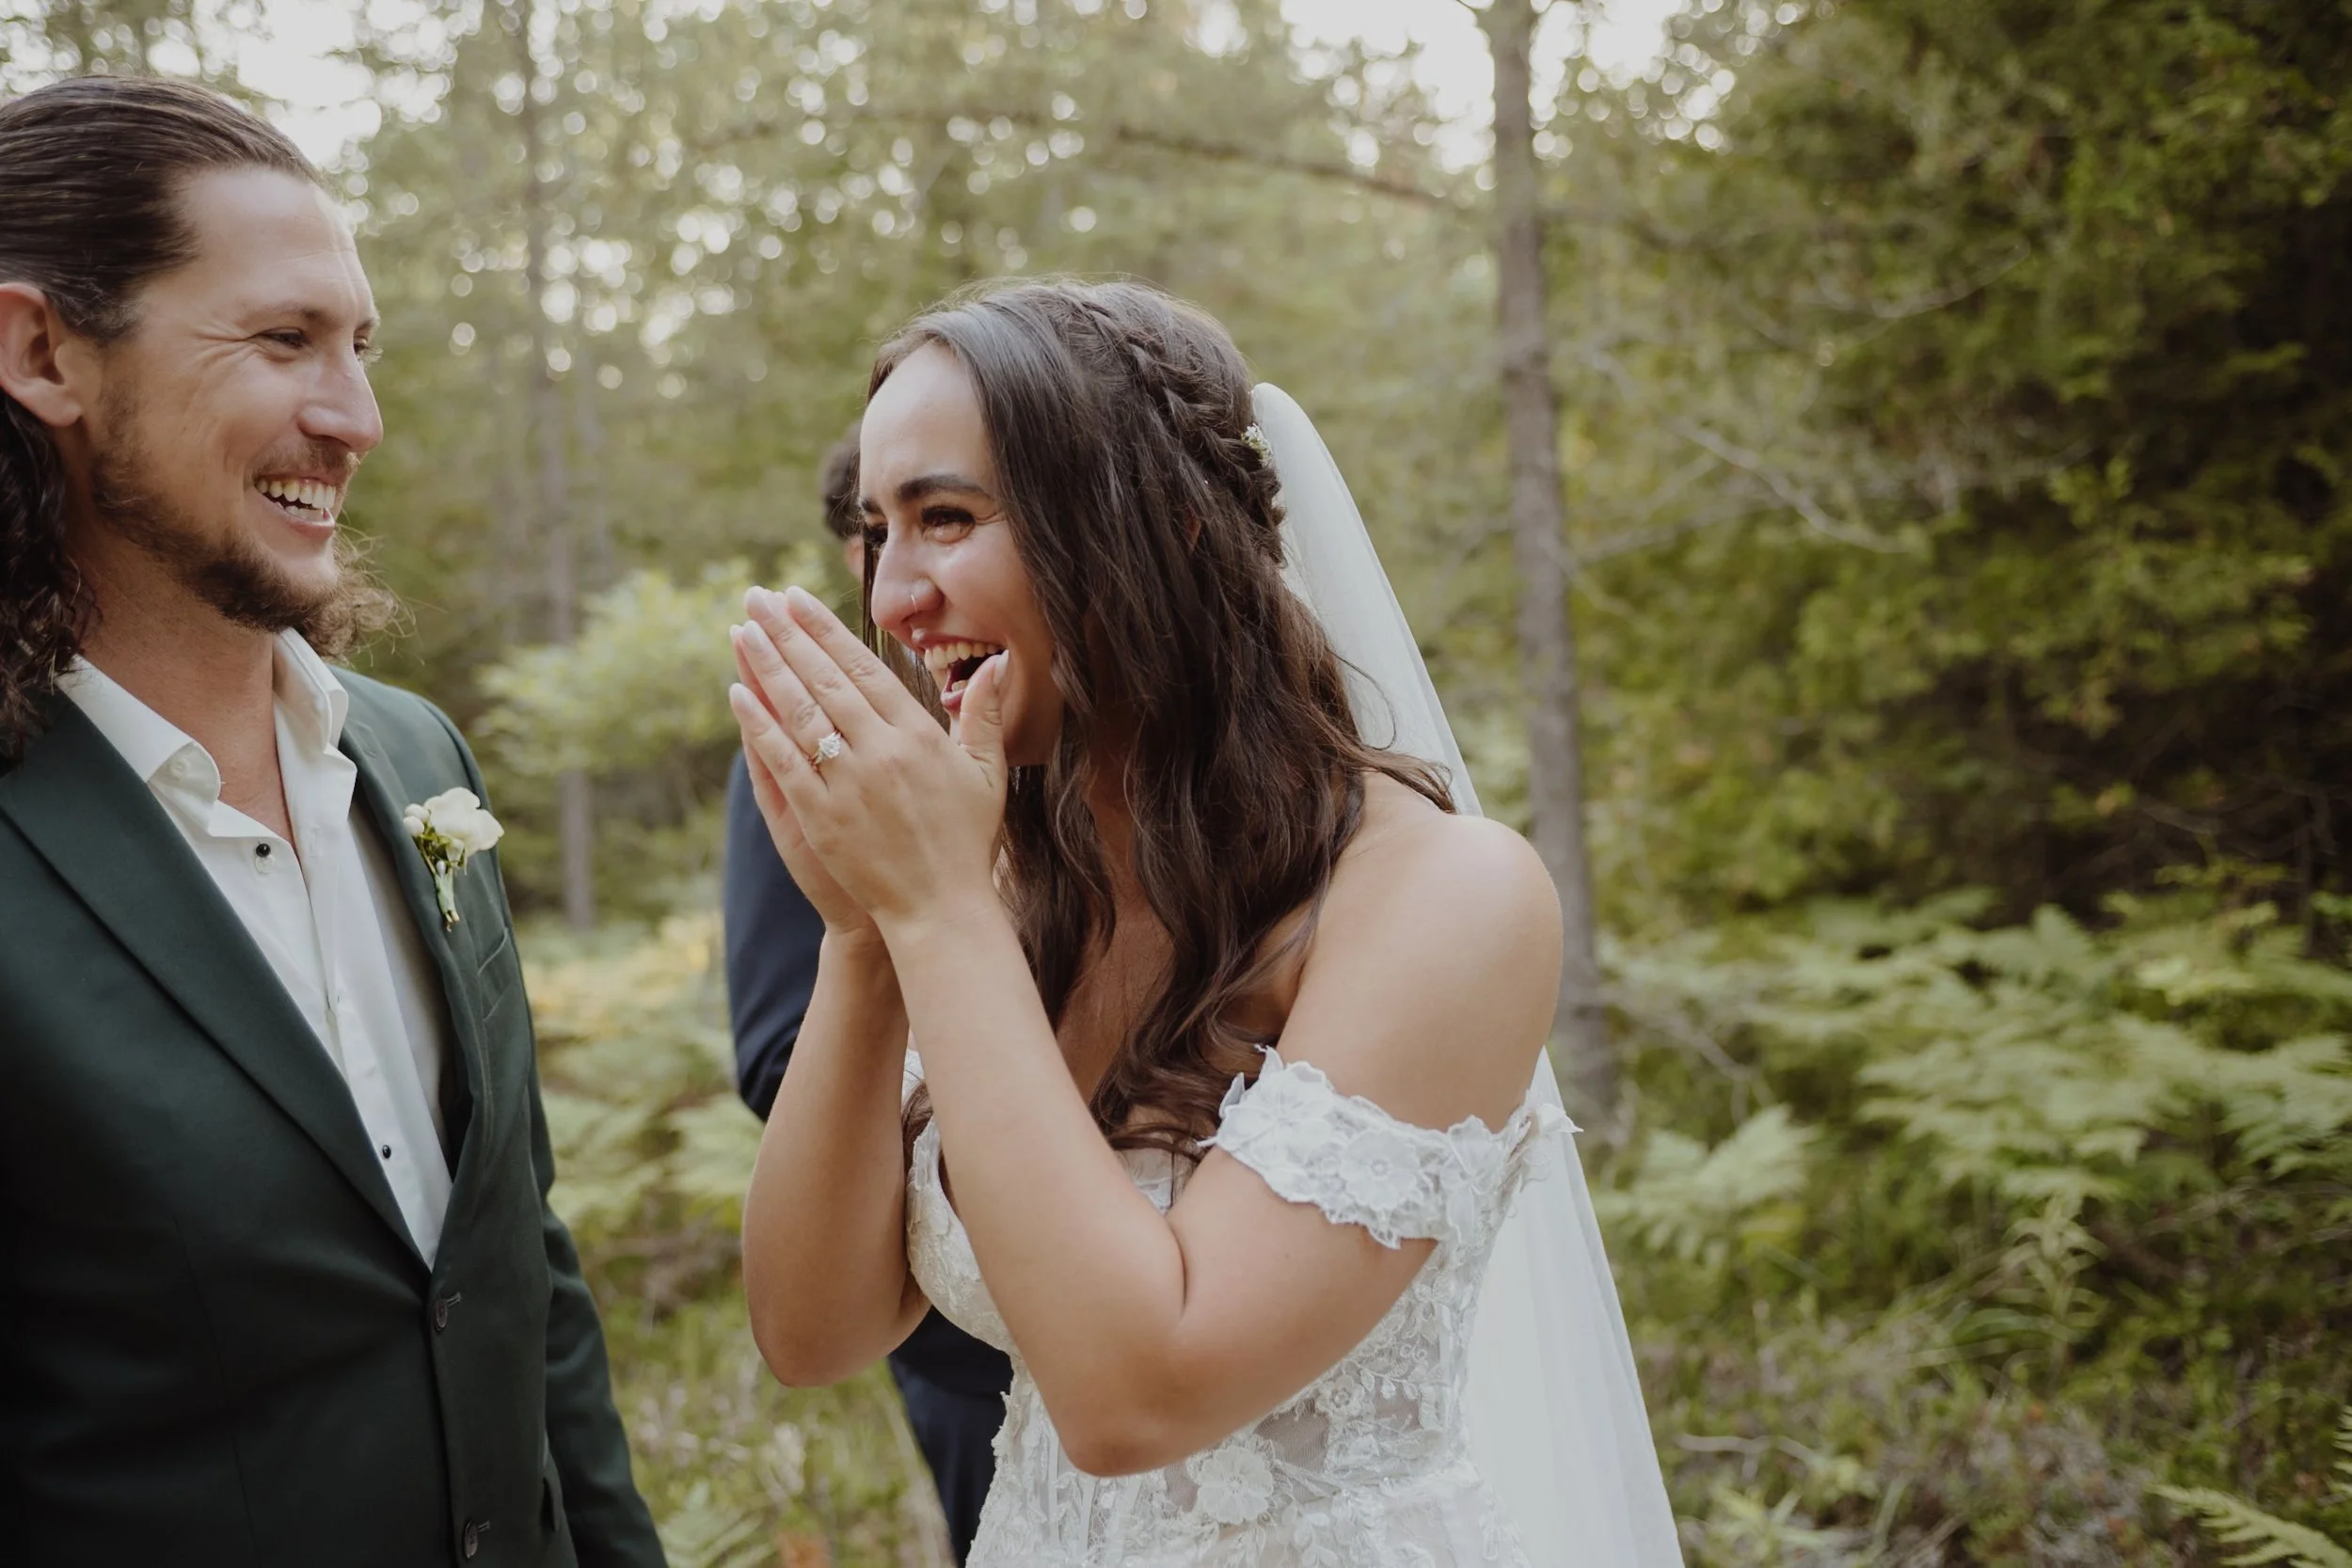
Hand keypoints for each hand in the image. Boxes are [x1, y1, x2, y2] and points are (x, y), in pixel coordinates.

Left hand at [727, 585, 1010, 940]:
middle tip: (757, 598)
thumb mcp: (987, 773)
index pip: (863, 669)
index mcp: (919, 736)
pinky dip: (759, 725)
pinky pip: (784, 759)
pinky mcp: (821, 816)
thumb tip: (997, 663)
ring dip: (767, 667)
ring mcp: (848, 784)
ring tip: (743, 630)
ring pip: (800, 711)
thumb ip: (984, 715)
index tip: (798, 599)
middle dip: (788, 634)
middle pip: (825, 680)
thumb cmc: (967, 841)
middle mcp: (881, 752)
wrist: (941, 909)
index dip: (827, 631)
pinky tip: (738, 693)